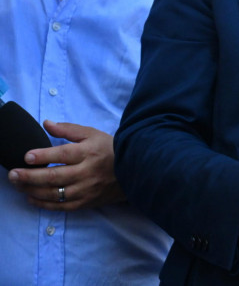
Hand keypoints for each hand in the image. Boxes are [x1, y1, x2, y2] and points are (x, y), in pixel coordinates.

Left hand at [7, 121, 122, 210]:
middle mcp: (87, 172)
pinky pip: (61, 206)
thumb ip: (68, 129)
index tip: (27, 156)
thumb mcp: (92, 134)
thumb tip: (46, 123)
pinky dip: (44, 204)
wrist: (134, 171)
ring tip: (17, 185)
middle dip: (30, 176)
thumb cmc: (110, 149)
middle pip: (55, 176)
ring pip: (55, 193)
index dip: (44, 155)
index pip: (64, 154)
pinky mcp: (86, 202)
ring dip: (33, 190)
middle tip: (12, 174)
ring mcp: (86, 190)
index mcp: (89, 152)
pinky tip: (30, 198)